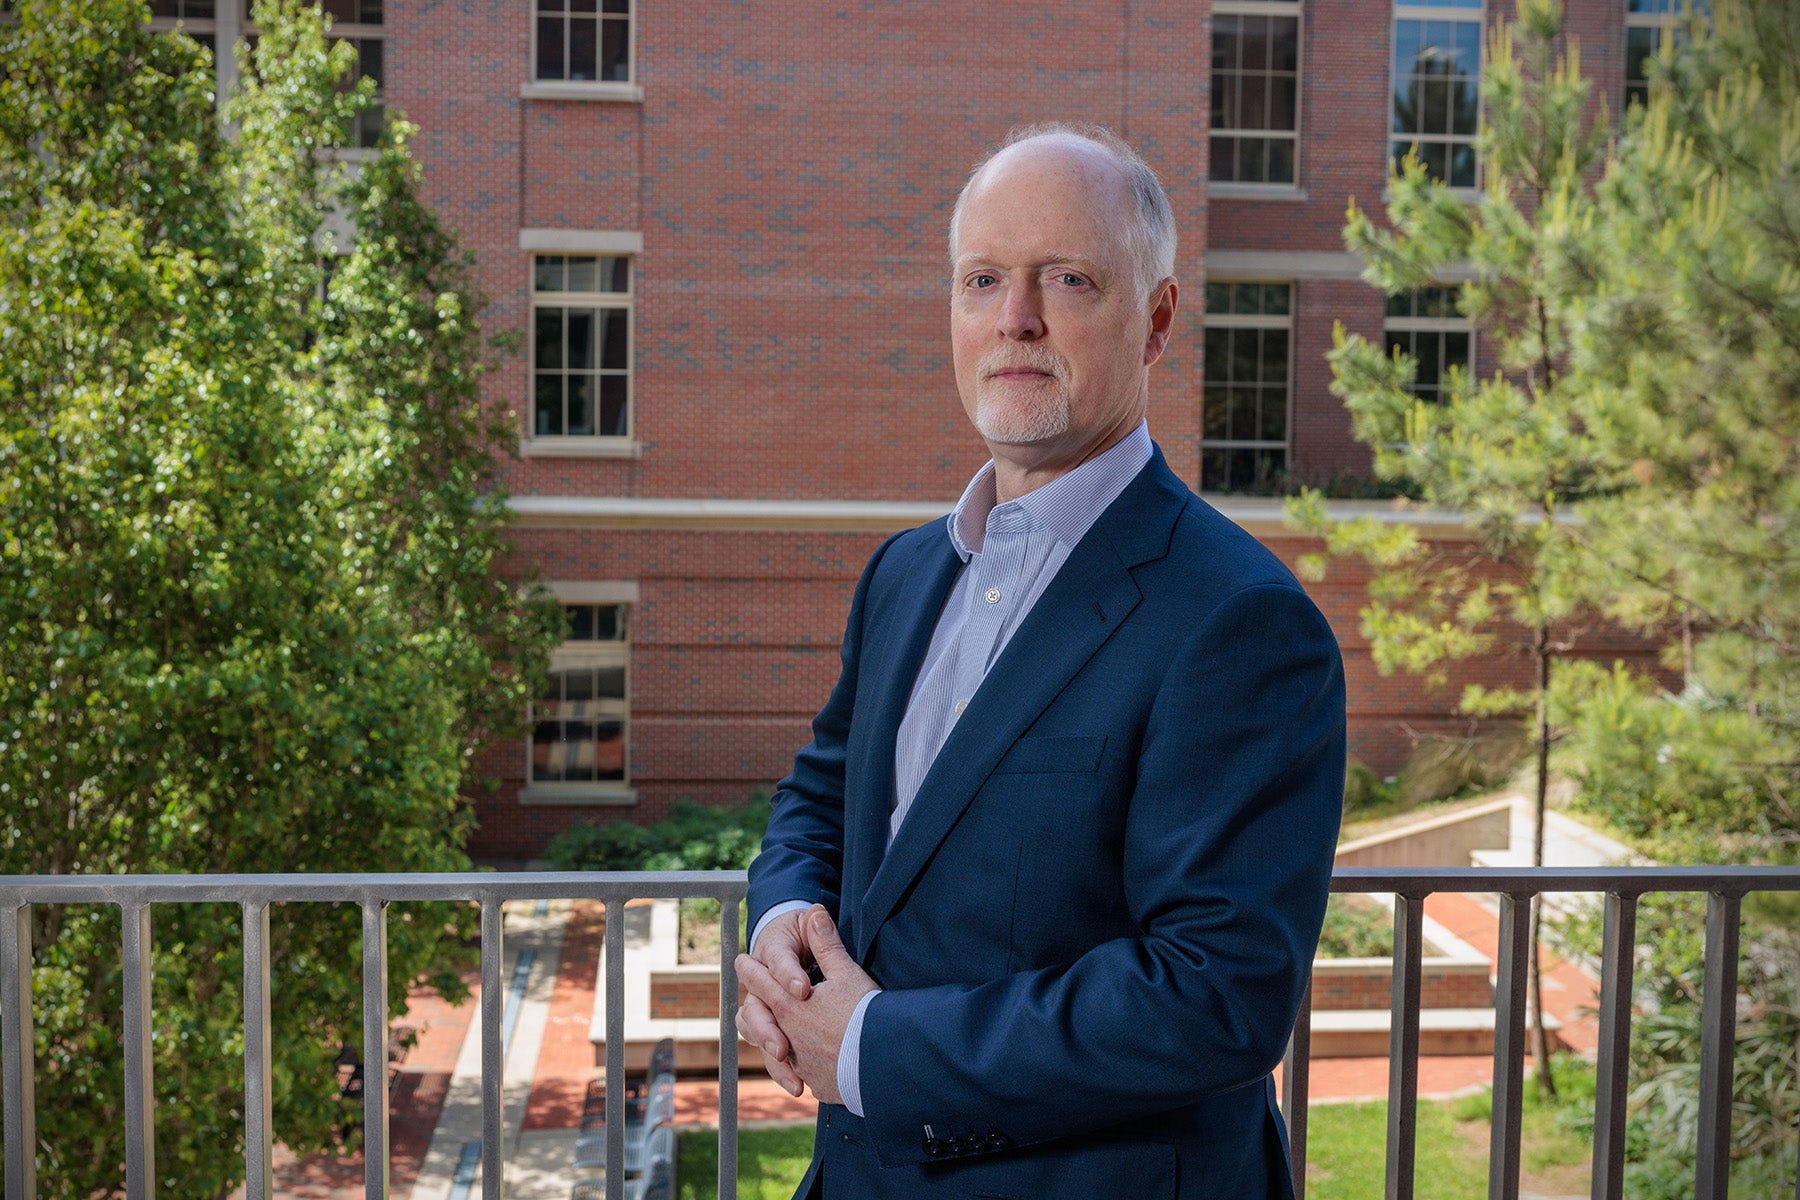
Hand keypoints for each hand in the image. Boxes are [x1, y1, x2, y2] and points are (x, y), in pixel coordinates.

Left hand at [735, 905, 876, 1104]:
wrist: (883, 1061)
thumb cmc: (864, 1014)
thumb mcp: (847, 973)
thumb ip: (826, 944)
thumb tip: (815, 912)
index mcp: (790, 1006)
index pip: (761, 982)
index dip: (750, 969)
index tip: (740, 961)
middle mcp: (789, 1036)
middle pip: (760, 1021)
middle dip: (754, 1011)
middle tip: (749, 1006)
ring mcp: (801, 1063)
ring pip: (776, 1054)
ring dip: (774, 1046)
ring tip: (776, 1045)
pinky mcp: (817, 1082)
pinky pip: (801, 1073)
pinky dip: (801, 1068)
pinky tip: (809, 1067)